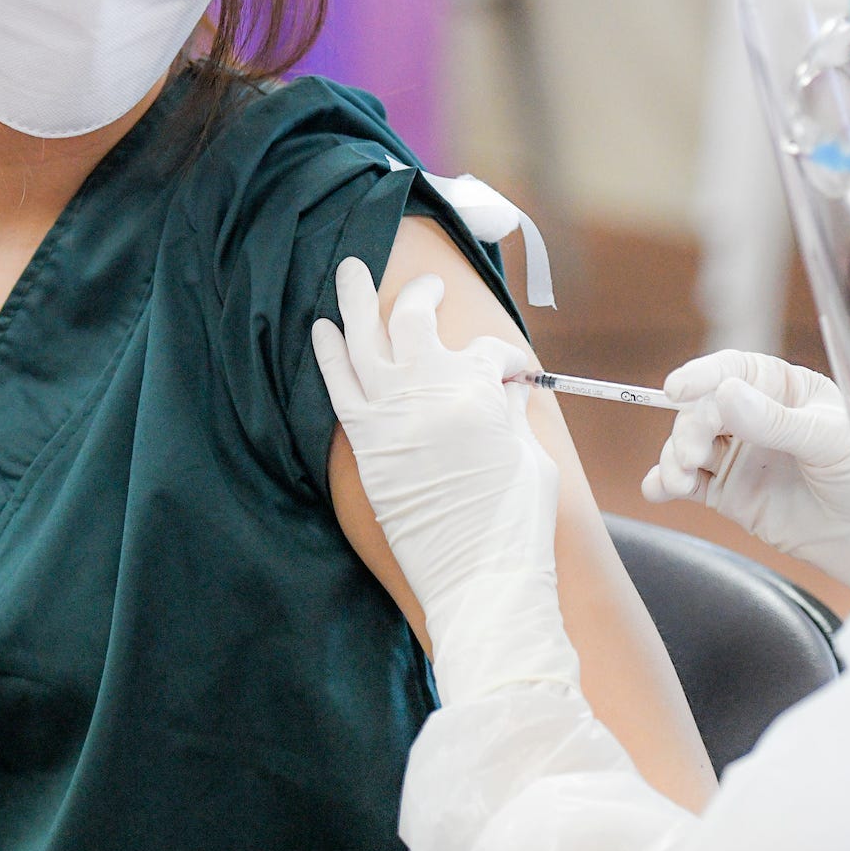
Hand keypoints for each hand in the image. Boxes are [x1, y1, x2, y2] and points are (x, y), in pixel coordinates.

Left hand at [313, 259, 577, 702]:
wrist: (480, 581)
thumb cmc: (517, 524)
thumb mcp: (529, 456)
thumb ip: (508, 413)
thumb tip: (499, 390)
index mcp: (478, 392)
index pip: (489, 352)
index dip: (505, 359)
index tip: (513, 376)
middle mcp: (428, 392)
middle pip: (416, 322)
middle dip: (422, 296)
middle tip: (426, 287)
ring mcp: (390, 416)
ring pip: (364, 338)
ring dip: (355, 300)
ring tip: (348, 269)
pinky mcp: (366, 445)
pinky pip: (338, 386)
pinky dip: (328, 354)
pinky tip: (320, 329)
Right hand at [641, 351, 849, 598]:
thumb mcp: (833, 444)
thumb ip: (776, 422)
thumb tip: (724, 393)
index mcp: (789, 390)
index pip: (735, 370)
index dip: (703, 375)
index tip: (677, 389)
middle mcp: (761, 419)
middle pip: (704, 410)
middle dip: (688, 428)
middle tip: (689, 457)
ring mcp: (747, 458)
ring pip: (691, 446)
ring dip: (673, 457)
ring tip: (677, 481)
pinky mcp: (738, 497)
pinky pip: (693, 483)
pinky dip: (667, 484)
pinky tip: (659, 491)